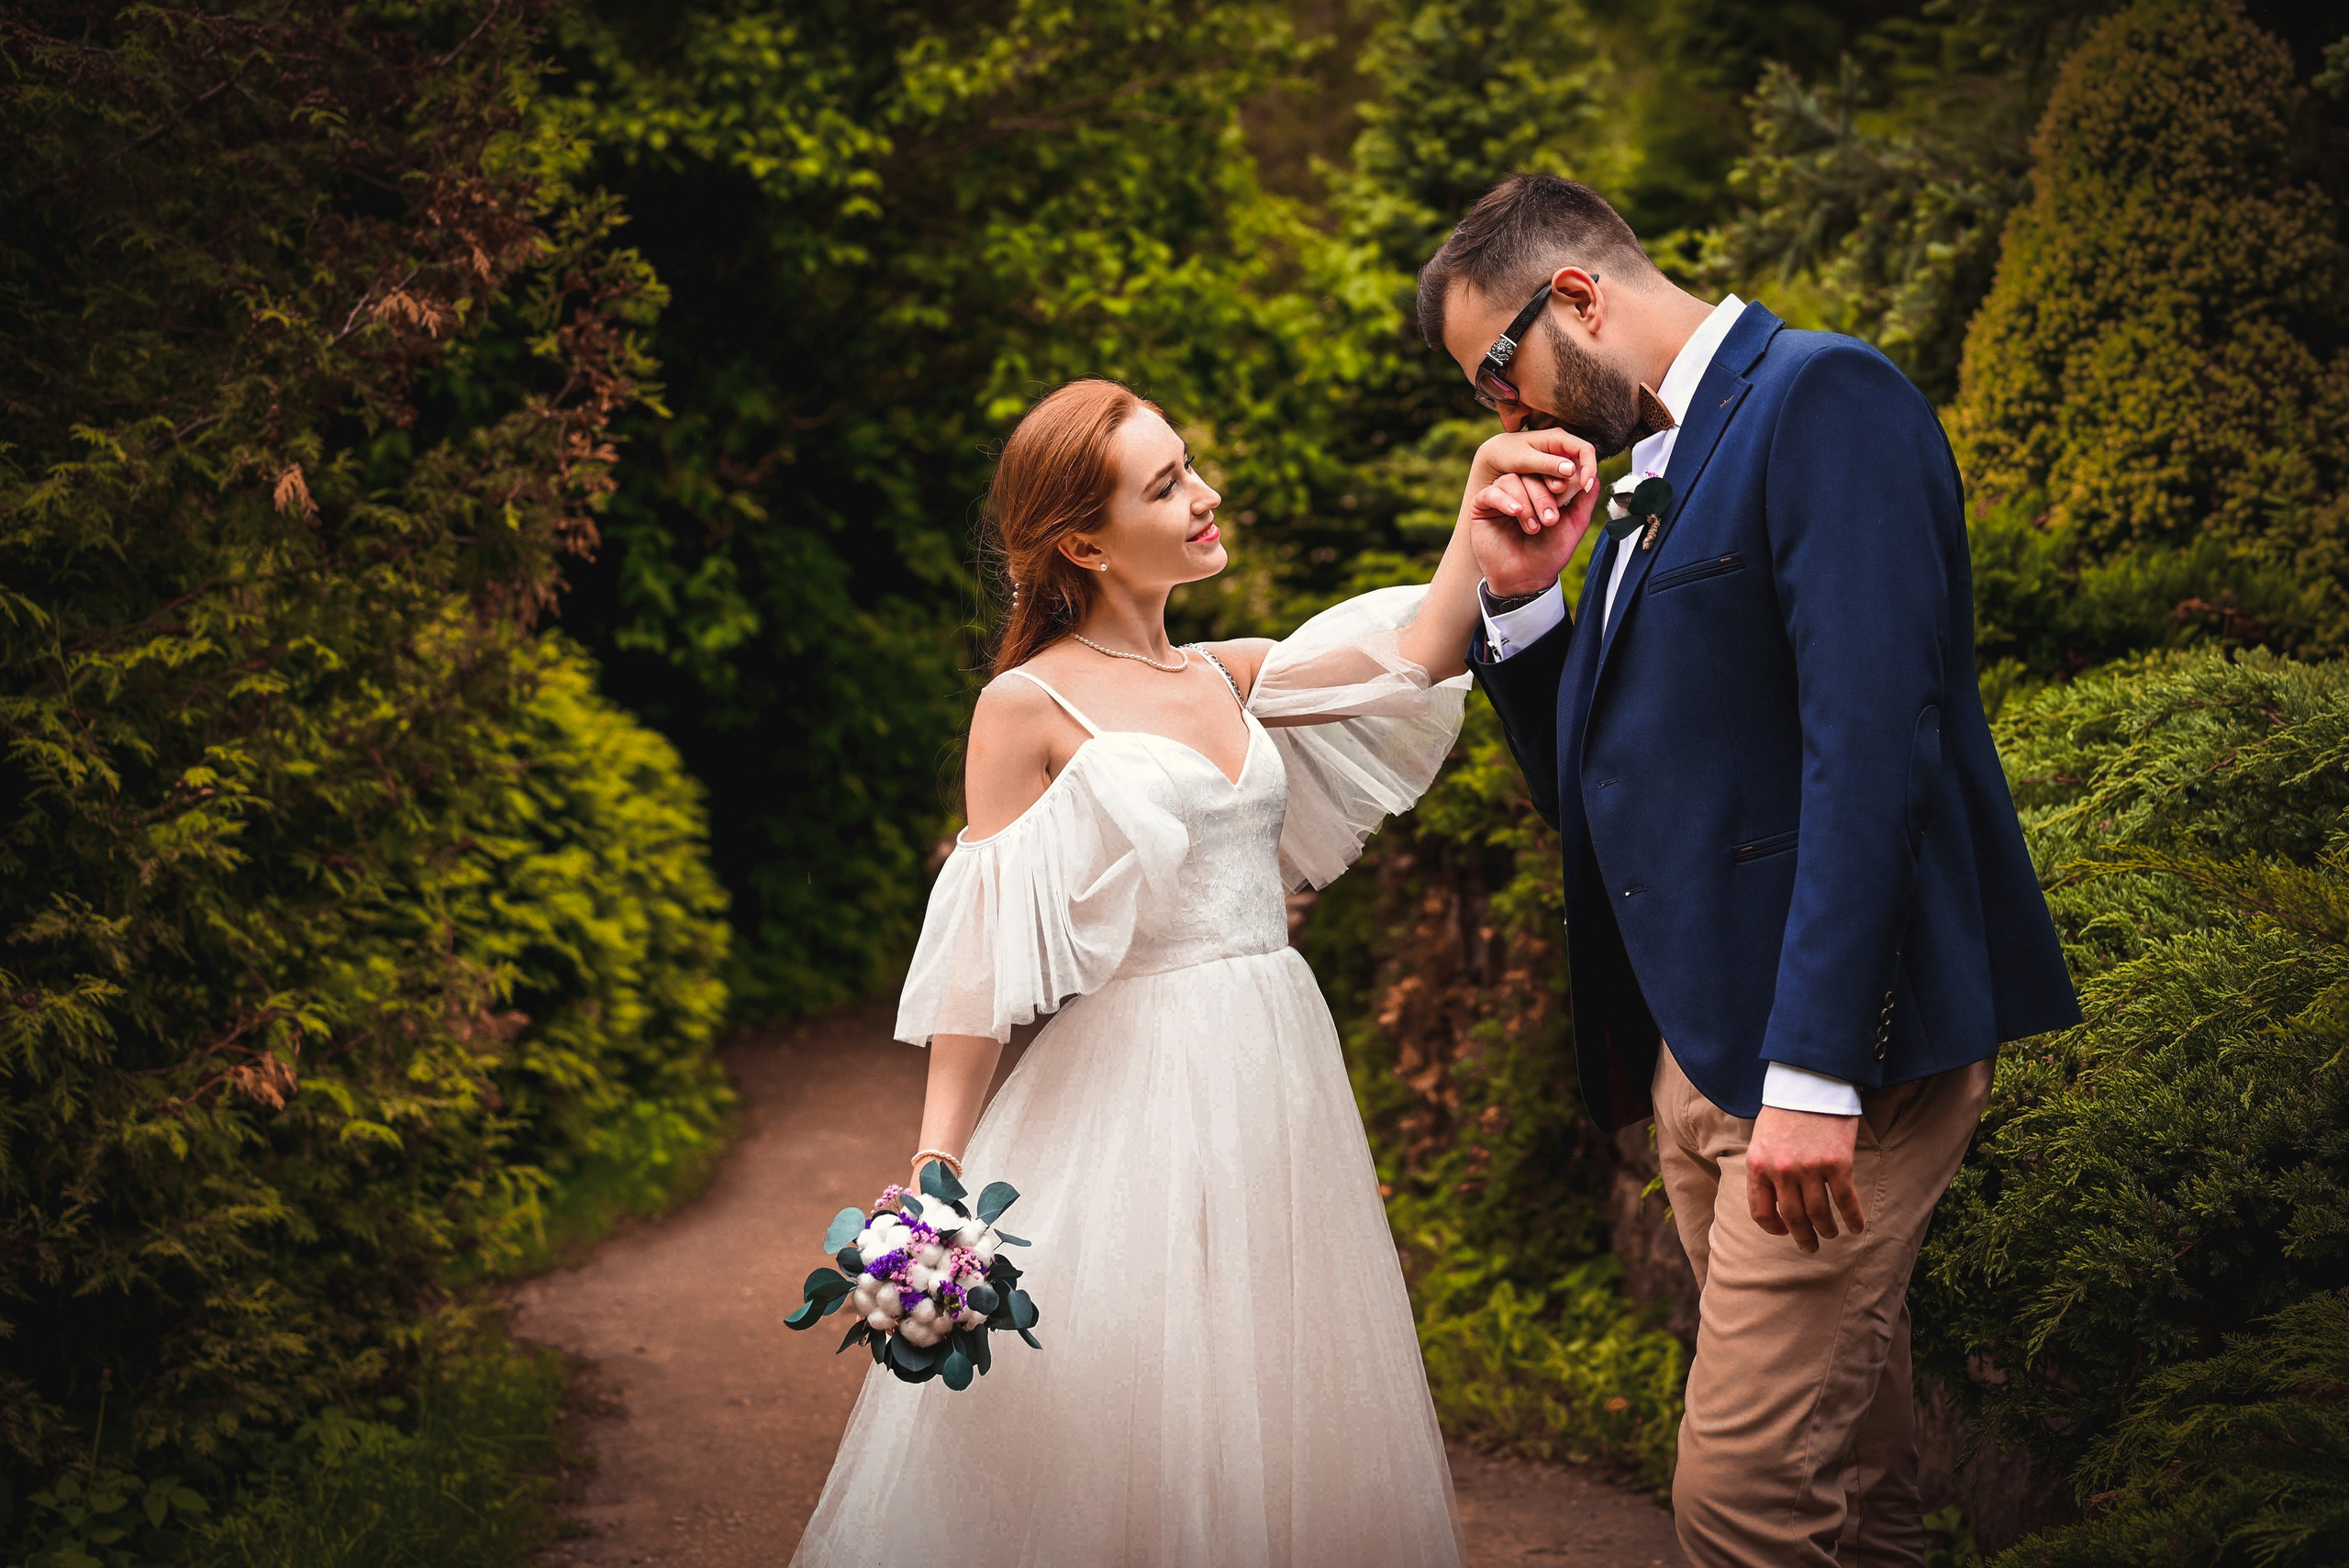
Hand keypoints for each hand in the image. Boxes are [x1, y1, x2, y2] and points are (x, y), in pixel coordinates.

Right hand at [1462, 428, 1601, 597]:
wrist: (1527, 579)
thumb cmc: (1550, 553)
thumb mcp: (1575, 524)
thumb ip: (1585, 499)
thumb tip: (1594, 474)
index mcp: (1541, 489)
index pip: (1547, 468)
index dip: (1556, 476)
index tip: (1564, 494)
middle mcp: (1520, 489)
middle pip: (1529, 473)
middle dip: (1543, 496)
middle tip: (1550, 520)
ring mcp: (1500, 497)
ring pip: (1511, 480)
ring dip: (1526, 501)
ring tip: (1533, 527)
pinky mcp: (1482, 508)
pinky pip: (1490, 493)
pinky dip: (1504, 500)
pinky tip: (1515, 513)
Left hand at [1747, 1106, 1865, 1252]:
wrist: (1811, 1082)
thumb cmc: (1786, 1109)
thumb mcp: (1762, 1138)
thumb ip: (1765, 1167)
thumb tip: (1774, 1199)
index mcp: (1758, 1165)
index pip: (1761, 1211)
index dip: (1774, 1228)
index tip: (1784, 1232)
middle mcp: (1781, 1171)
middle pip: (1792, 1217)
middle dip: (1802, 1237)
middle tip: (1810, 1247)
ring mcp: (1810, 1168)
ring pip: (1819, 1214)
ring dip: (1826, 1230)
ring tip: (1831, 1235)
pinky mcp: (1838, 1163)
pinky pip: (1845, 1201)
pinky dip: (1852, 1218)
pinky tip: (1856, 1227)